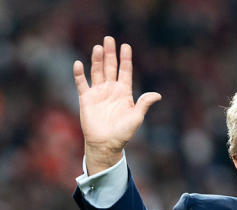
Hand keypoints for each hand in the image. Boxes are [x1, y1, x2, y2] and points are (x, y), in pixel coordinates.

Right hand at [73, 35, 160, 173]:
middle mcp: (110, 89)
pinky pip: (81, 83)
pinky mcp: (86, 99)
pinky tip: (78, 64)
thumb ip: (144, 104)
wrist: (105, 144)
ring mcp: (98, 93)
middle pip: (110, 66)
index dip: (125, 58)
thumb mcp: (136, 117)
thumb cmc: (123, 133)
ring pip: (97, 71)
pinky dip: (79, 74)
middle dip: (110, 53)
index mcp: (124, 92)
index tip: (126, 46)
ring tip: (98, 48)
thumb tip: (157, 95)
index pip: (125, 71)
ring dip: (97, 60)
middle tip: (109, 39)